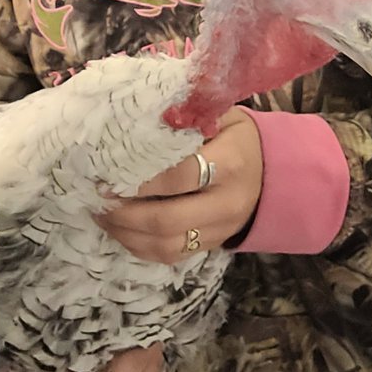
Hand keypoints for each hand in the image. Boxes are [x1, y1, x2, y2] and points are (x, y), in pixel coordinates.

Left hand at [96, 107, 262, 263]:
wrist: (276, 174)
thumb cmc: (236, 137)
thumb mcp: (220, 116)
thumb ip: (184, 117)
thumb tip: (133, 117)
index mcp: (230, 163)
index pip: (178, 176)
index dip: (139, 178)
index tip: (106, 171)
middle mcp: (226, 203)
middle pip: (167, 219)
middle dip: (124, 212)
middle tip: (95, 196)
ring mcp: (220, 230)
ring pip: (165, 244)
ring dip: (126, 233)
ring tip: (100, 213)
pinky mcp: (211, 245)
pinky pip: (170, 255)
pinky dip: (138, 246)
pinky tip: (118, 228)